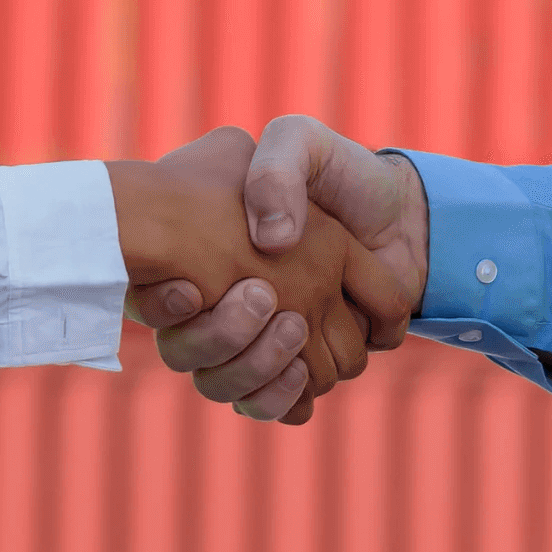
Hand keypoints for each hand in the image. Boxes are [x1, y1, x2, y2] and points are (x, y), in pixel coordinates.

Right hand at [135, 115, 427, 423]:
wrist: (398, 210)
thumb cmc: (341, 175)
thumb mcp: (299, 144)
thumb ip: (276, 170)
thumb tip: (272, 240)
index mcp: (212, 255)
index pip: (154, 298)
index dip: (159, 303)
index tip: (189, 289)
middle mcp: (229, 302)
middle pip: (192, 352)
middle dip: (222, 335)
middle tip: (262, 295)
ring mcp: (263, 341)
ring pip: (229, 383)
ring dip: (257, 363)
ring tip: (292, 326)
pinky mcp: (298, 369)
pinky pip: (269, 407)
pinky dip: (279, 397)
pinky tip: (300, 372)